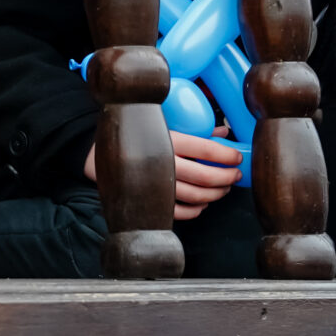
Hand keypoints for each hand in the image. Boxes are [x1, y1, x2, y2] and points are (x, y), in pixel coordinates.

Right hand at [83, 128, 242, 220]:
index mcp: (167, 139)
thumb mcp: (163, 123)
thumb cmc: (135, 135)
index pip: (207, 149)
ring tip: (224, 188)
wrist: (98, 155)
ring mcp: (158, 185)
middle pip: (206, 176)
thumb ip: (193, 127)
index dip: (227, 155)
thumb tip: (223, 131)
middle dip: (227, 177)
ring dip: (216, 194)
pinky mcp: (151, 202)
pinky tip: (203, 204)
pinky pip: (181, 212)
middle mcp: (164, 163)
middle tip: (236, 174)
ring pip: (197, 196)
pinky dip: (196, 210)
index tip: (237, 157)